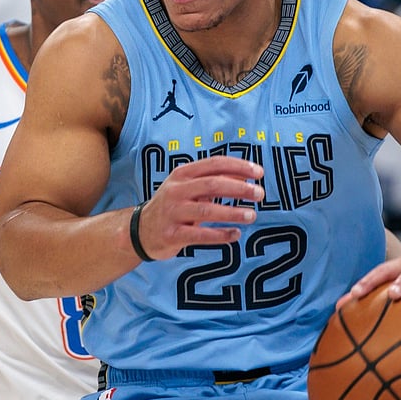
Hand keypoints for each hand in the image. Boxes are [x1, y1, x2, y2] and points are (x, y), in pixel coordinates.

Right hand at [136, 156, 263, 259]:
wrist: (140, 230)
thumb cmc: (173, 206)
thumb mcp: (189, 187)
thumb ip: (215, 180)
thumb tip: (246, 176)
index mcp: (182, 174)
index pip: (214, 164)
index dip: (238, 166)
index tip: (259, 173)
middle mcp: (176, 191)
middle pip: (212, 184)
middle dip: (239, 188)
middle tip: (260, 194)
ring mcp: (173, 213)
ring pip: (206, 211)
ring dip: (232, 212)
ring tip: (252, 215)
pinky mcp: (172, 234)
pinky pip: (200, 235)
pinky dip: (220, 235)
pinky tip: (236, 235)